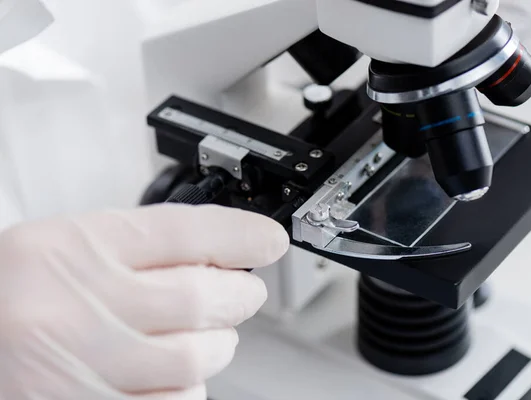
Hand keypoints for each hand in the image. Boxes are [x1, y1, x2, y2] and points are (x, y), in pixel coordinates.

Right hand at [0, 204, 288, 398]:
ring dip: (217, 346)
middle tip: (244, 293)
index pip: (179, 233)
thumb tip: (221, 257)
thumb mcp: (68, 251)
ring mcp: (78, 370)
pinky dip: (188, 389)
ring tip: (206, 337)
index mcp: (69, 251)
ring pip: (193, 359)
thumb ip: (139, 251)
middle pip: (197, 298)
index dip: (238, 235)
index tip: (268, 241)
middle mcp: (72, 309)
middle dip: (238, 295)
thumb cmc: (18, 297)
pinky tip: (174, 375)